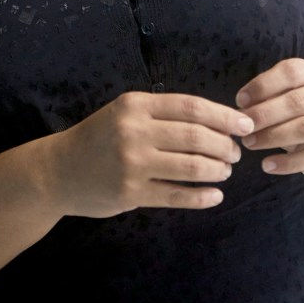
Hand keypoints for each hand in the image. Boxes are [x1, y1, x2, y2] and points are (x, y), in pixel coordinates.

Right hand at [48, 91, 255, 217]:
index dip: (224, 117)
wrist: (58, 171)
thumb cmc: (99, 138)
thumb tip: (216, 121)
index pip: (192, 107)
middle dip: (225, 146)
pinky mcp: (131, 194)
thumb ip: (162, 114)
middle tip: (234, 154)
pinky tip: (215, 196)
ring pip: (191, 166)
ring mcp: (132, 164)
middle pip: (197, 137)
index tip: (245, 125)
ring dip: (217, 170)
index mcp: (136, 105)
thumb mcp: (125, 113)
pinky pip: (177, 195)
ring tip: (224, 172)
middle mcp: (134, 131)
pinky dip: (202, 197)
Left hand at [235, 58, 303, 179]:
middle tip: (243, 127)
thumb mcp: (293, 93)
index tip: (240, 101)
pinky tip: (267, 165)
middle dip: (264, 114)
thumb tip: (242, 105)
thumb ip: (272, 95)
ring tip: (250, 143)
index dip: (263, 85)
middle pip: (297, 101)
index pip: (291, 72)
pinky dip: (287, 163)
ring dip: (272, 137)